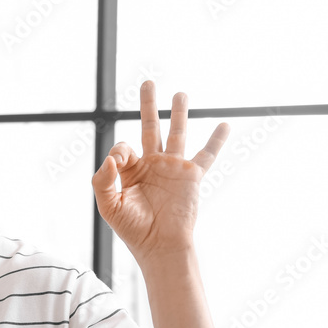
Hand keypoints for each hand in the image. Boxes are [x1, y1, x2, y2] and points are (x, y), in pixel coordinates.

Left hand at [91, 81, 229, 264]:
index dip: (120, 151)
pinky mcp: (191, 176)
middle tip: (147, 82)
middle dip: (148, 105)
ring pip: (176, 133)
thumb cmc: (132, 228)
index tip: (120, 163)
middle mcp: (151, 165)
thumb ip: (103, 180)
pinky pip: (206, 155)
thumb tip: (110, 156)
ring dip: (179, 113)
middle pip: (149, 127)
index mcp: (129, 170)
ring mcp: (172, 168)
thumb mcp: (109, 205)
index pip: (123, 147)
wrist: (160, 245)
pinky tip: (224, 125)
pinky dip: (216, 140)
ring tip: (180, 93)